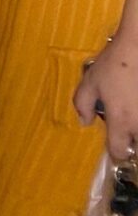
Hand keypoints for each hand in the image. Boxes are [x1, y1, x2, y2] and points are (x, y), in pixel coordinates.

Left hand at [77, 36, 137, 164]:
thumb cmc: (115, 64)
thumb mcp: (90, 82)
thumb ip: (82, 105)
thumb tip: (85, 122)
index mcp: (121, 120)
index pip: (120, 151)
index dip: (116, 152)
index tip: (115, 146)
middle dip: (134, 145)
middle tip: (128, 132)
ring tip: (132, 115)